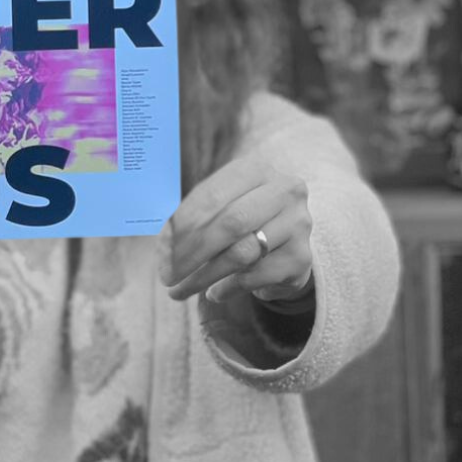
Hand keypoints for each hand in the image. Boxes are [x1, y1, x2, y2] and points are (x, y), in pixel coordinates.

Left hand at [159, 156, 312, 306]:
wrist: (285, 238)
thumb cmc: (240, 216)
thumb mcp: (218, 206)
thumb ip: (191, 218)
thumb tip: (165, 244)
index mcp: (255, 169)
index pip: (211, 197)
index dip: (182, 227)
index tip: (160, 253)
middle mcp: (283, 191)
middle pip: (229, 225)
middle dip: (191, 254)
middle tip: (166, 277)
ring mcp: (298, 223)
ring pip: (242, 254)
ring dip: (204, 277)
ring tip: (179, 291)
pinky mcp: (301, 257)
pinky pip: (256, 276)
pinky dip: (229, 288)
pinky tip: (214, 292)